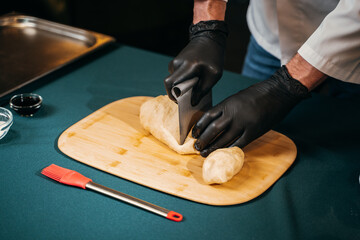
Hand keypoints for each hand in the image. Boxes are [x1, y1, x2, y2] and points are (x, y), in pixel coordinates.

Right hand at [164, 20, 227, 104]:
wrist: (209, 38)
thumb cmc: (213, 57)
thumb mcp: (213, 75)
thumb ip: (202, 90)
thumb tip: (192, 103)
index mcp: (188, 66)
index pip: (170, 83)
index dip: (172, 95)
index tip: (180, 101)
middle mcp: (177, 63)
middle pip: (170, 84)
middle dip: (177, 92)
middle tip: (189, 95)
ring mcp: (175, 62)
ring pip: (174, 80)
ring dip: (181, 85)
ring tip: (194, 84)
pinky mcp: (175, 61)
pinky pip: (176, 75)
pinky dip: (182, 80)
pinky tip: (192, 78)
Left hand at [192, 66, 309, 156]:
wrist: (278, 92)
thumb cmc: (257, 94)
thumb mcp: (237, 98)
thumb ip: (226, 109)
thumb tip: (214, 122)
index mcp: (228, 103)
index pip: (208, 116)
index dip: (199, 127)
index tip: (194, 134)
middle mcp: (233, 114)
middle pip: (213, 130)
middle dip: (203, 140)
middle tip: (197, 147)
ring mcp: (244, 123)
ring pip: (224, 139)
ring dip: (213, 148)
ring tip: (205, 153)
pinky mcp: (254, 131)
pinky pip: (239, 143)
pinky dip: (229, 149)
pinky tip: (222, 154)